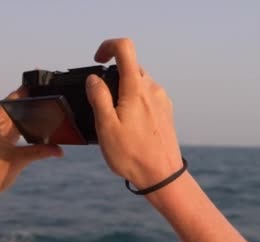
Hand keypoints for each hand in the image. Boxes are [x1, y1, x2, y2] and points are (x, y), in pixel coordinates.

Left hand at [0, 87, 62, 204]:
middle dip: (29, 103)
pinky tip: (37, 124)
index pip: (10, 101)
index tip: (37, 84)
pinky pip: (14, 126)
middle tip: (46, 97)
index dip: (24, 92)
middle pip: (14, 107)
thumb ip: (41, 151)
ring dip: (27, 115)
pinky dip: (24, 126)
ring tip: (44, 109)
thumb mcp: (20, 160)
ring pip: (15, 117)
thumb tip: (60, 150)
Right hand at [85, 38, 182, 188]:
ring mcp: (162, 100)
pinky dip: (134, 102)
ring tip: (115, 120)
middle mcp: (152, 89)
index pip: (125, 48)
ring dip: (123, 91)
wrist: (162, 176)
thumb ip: (99, 98)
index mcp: (136, 89)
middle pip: (131, 67)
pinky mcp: (166, 111)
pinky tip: (129, 126)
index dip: (108, 47)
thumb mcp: (106, 127)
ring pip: (139, 82)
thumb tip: (94, 79)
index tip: (97, 60)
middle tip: (101, 102)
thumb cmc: (132, 155)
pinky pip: (147, 97)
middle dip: (113, 76)